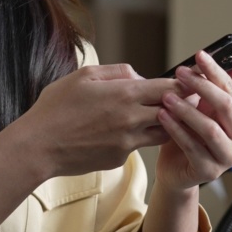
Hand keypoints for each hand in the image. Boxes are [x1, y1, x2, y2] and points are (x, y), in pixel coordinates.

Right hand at [9, 64, 181, 179]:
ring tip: (163, 115)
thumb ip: (117, 71)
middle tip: (190, 99)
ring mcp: (127, 143)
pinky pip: (137, 146)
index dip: (184, 84)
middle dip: (183, 105)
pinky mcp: (120, 159)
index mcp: (124, 95)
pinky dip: (136, 137)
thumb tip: (139, 76)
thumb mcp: (84, 75)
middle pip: (174, 112)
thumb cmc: (56, 107)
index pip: (168, 88)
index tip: (193, 81)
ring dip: (165, 124)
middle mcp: (131, 120)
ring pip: (161, 133)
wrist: (38, 146)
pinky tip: (123, 132)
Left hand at [153, 51, 231, 191]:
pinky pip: (193, 147)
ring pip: (210, 128)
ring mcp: (227, 157)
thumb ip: (219, 83)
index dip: (216, 71)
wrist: (176, 168)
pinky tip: (163, 117)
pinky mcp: (209, 171)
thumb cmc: (190, 133)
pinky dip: (176, 129)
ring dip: (186, 109)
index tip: (199, 56)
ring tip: (167, 97)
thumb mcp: (203, 105)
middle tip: (180, 73)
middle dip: (201, 86)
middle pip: (226, 106)